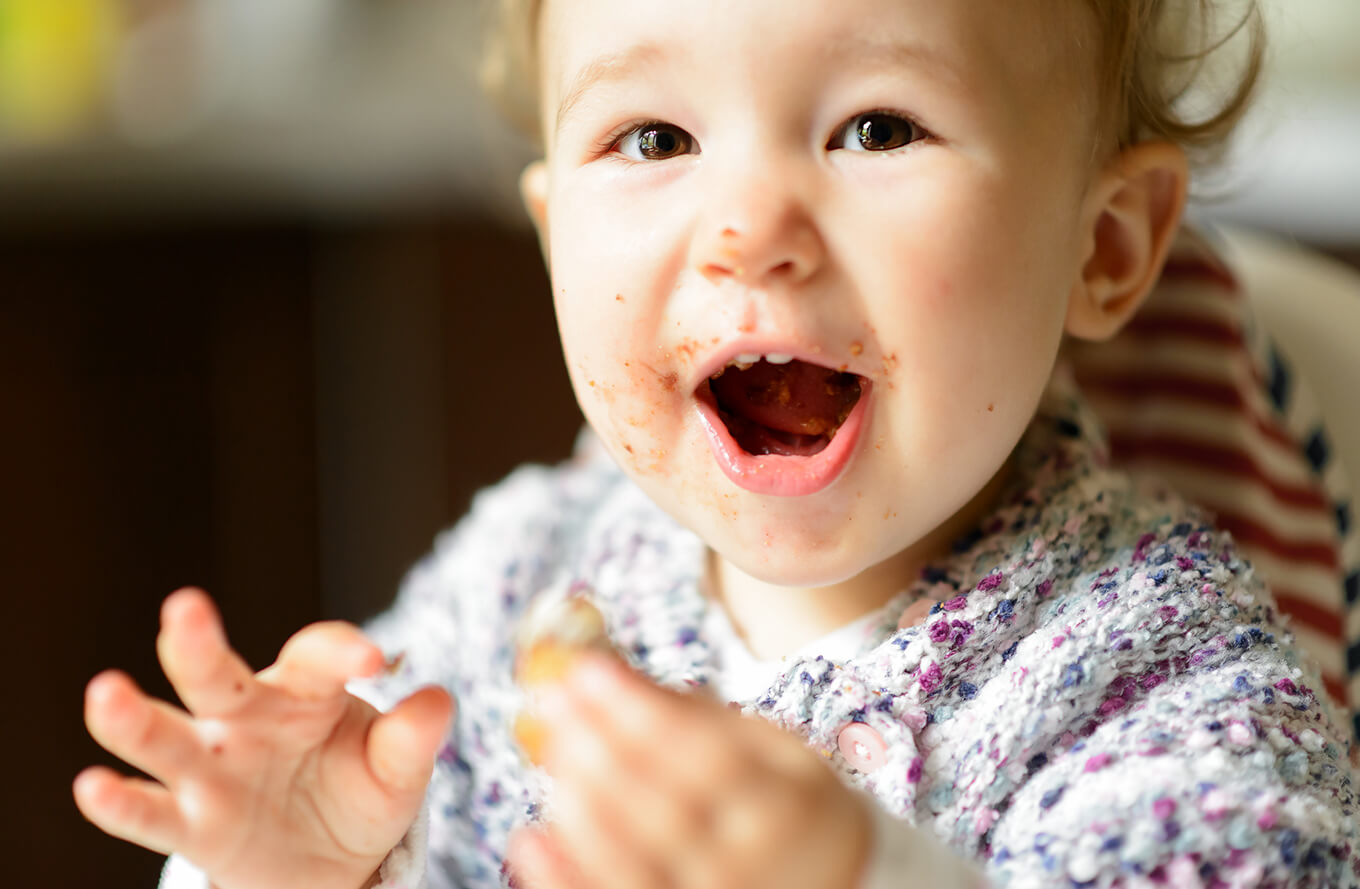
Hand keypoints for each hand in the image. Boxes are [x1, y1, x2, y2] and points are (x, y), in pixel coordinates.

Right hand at [75, 588, 453, 888]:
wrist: (329, 864)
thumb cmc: (359, 792)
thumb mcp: (395, 770)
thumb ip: (410, 739)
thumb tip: (438, 701)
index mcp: (305, 692)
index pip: (316, 656)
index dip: (342, 652)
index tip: (375, 661)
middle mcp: (246, 719)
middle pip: (216, 675)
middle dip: (197, 642)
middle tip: (184, 607)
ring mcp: (212, 769)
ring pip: (165, 735)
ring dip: (133, 717)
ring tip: (106, 692)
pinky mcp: (191, 823)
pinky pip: (152, 812)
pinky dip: (119, 802)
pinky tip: (93, 786)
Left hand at [505, 654, 872, 888]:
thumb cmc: (797, 817)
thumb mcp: (778, 758)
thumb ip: (706, 719)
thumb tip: (618, 673)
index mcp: (789, 809)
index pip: (705, 756)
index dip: (640, 712)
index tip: (586, 669)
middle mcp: (754, 869)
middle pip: (662, 805)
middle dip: (597, 744)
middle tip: (550, 697)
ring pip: (630, 863)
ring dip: (577, 802)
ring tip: (547, 749)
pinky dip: (564, 880)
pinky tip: (529, 838)